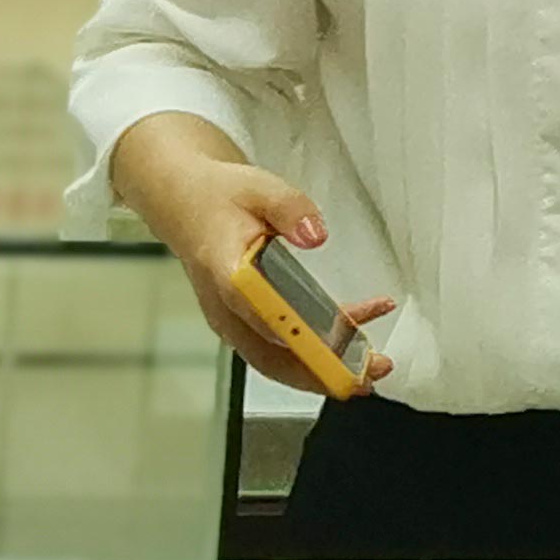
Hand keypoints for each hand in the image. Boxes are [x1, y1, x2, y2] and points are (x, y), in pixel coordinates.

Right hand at [108, 110, 394, 397]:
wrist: (187, 205)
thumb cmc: (220, 198)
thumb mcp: (259, 187)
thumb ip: (289, 208)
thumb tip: (316, 235)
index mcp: (225, 271)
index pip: (257, 309)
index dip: (292, 329)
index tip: (329, 341)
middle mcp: (226, 307)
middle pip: (271, 355)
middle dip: (323, 370)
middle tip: (370, 372)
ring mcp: (234, 321)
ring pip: (279, 360)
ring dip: (326, 368)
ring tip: (373, 366)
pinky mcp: (246, 324)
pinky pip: (282, 348)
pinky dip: (319, 348)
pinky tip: (355, 330)